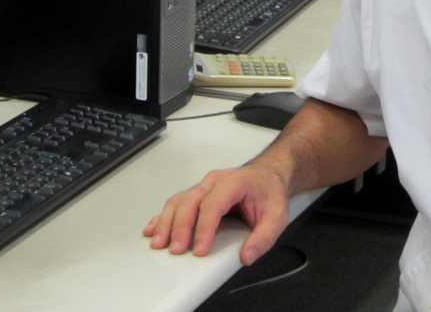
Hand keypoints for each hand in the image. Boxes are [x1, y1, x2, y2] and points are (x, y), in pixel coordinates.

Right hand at [143, 163, 290, 264]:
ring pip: (179, 201)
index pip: (213, 204)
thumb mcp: (277, 216)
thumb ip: (264, 237)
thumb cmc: (269, 192)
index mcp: (234, 182)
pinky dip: (162, 217)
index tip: (200, 249)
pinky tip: (153, 229)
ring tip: (159, 242)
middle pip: (190, 201)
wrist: (268, 174)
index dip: (204, 228)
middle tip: (176, 250)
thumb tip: (247, 256)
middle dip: (181, 227)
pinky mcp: (197, 193)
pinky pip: (176, 203)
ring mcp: (204, 185)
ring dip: (166, 222)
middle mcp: (215, 181)